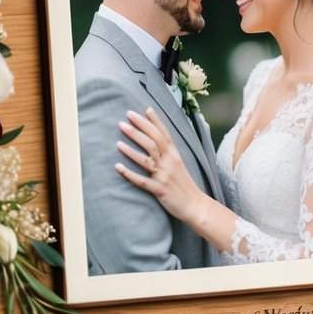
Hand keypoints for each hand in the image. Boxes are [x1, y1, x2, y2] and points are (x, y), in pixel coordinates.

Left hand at [116, 108, 207, 227]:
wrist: (195, 205)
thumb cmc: (184, 183)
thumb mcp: (178, 162)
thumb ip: (167, 150)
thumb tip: (156, 137)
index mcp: (174, 154)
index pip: (164, 133)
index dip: (154, 120)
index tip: (143, 108)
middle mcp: (170, 162)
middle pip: (153, 142)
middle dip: (138, 130)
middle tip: (124, 120)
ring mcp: (164, 176)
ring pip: (146, 159)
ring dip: (131, 150)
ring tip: (118, 142)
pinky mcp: (159, 190)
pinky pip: (142, 181)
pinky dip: (129, 174)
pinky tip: (118, 167)